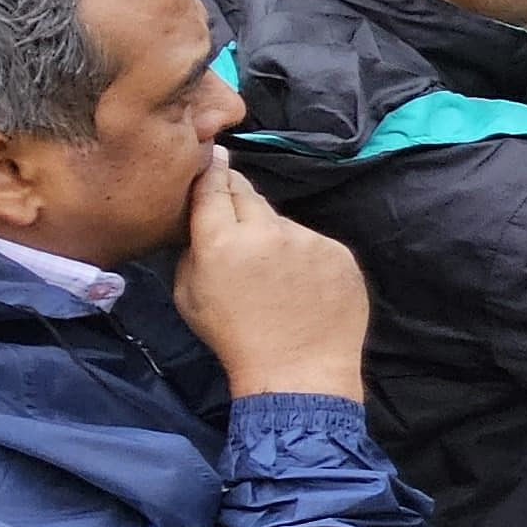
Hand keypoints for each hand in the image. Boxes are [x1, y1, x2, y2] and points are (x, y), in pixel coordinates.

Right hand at [174, 154, 369, 400]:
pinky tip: (301, 284)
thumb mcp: (189, 295)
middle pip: (246, 194)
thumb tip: (200, 221)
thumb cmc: (234, 338)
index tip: (212, 155)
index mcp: (221, 240)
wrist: (299, 370)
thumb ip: (192, 249)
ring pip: (281, 222)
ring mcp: (307, 239)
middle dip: (236, 196)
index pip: (212, 186)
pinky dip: (303, 255)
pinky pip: (313, 243)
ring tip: (272, 273)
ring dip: (272, 235)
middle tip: (234, 216)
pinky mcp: (338, 251)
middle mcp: (266, 231)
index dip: (210, 169)